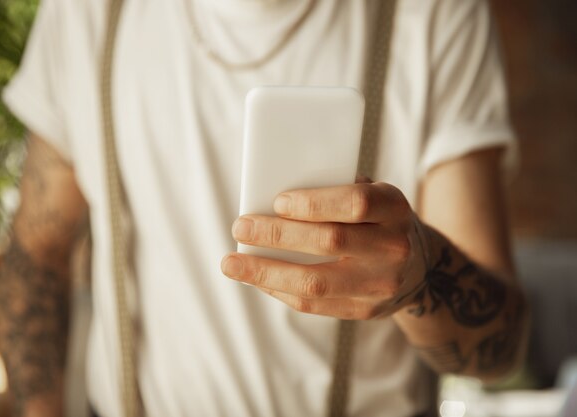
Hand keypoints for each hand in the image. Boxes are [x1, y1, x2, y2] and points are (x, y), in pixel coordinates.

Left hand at [221, 181, 429, 319]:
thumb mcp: (370, 195)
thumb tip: (272, 196)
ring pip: (316, 283)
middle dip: (277, 235)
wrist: (417, 265)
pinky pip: (314, 305)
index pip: (355, 203)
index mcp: (394, 207)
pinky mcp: (365, 310)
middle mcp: (394, 248)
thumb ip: (333, 191)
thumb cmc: (377, 219)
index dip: (313, 203)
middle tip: (240, 227)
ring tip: (231, 264)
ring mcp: (381, 284)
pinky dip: (278, 290)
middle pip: (330, 242)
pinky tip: (256, 278)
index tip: (276, 202)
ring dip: (266, 273)